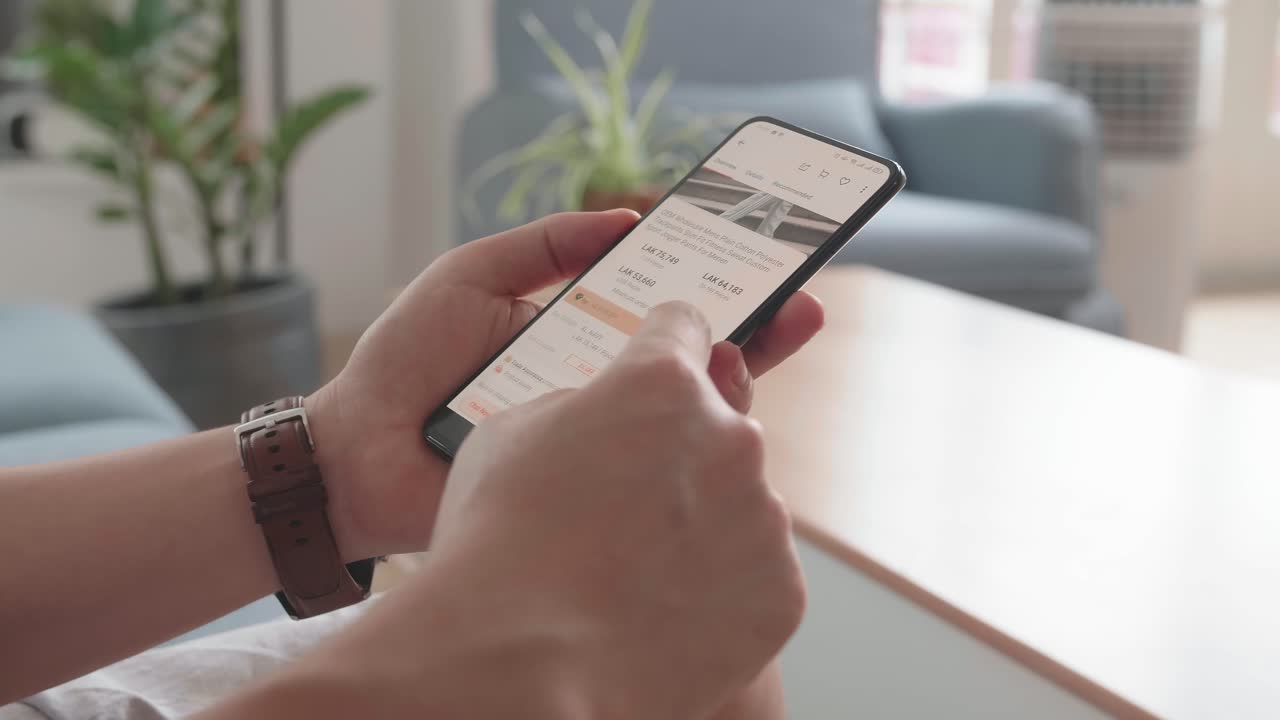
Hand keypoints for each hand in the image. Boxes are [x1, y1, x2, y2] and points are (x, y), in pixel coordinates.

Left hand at [308, 211, 823, 560]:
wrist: (352, 453)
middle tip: (801, 304)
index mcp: (575, 337)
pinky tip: (720, 420)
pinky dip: (684, 450)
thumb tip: (626, 219)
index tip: (762, 258)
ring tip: (773, 342)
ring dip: (730, 385)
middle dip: (749, 334)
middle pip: (687, 366)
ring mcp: (592, 446)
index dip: (712, 286)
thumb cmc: (404, 361)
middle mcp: (595, 392)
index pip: (659, 311)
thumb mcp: (471, 276)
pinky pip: (642, 473)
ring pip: (679, 420)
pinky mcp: (581, 494)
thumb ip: (544, 246)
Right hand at [342, 303, 805, 717]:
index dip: (664, 343)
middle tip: (623, 505)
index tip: (667, 360)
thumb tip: (607, 418)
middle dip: (677, 452)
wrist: (522, 669)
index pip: (684, 328)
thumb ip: (580, 407)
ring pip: (739, 503)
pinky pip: (755, 573)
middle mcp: (731, 436)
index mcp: (661, 383)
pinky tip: (661, 609)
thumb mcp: (510, 435)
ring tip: (633, 571)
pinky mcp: (782, 590)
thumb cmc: (499, 550)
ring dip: (701, 523)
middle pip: (715, 425)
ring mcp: (764, 517)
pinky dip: (719, 587)